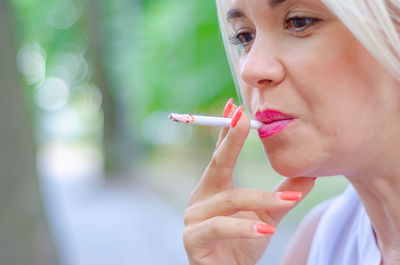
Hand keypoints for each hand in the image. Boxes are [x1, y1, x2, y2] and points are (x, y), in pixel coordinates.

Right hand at [183, 101, 314, 264]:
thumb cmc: (243, 243)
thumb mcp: (268, 216)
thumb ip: (284, 195)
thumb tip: (309, 173)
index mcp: (214, 188)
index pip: (221, 155)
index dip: (228, 132)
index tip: (235, 107)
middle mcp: (200, 198)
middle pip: (217, 165)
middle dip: (230, 141)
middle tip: (243, 118)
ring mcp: (193, 218)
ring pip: (229, 200)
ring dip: (259, 199)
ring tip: (287, 201)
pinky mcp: (193, 239)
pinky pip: (219, 227)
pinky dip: (244, 227)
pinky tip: (266, 229)